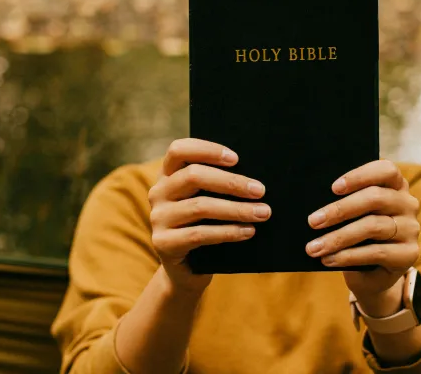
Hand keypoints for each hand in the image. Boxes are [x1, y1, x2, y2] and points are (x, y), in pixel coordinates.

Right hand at [148, 138, 270, 294]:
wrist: (187, 270)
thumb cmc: (206, 227)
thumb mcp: (209, 200)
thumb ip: (219, 186)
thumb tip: (254, 179)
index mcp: (168, 175)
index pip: (179, 150)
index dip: (207, 150)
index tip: (236, 158)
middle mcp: (158, 192)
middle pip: (193, 176)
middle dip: (231, 182)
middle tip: (260, 190)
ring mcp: (158, 218)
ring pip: (200, 206)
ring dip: (236, 209)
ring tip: (262, 213)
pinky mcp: (163, 243)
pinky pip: (199, 234)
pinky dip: (228, 232)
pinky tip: (248, 231)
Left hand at [305, 160, 419, 316]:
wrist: (372, 273)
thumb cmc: (356, 236)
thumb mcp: (351, 216)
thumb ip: (342, 203)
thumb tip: (315, 202)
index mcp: (395, 185)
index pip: (386, 170)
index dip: (360, 176)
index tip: (334, 188)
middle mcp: (407, 203)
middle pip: (375, 198)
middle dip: (340, 209)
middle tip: (312, 221)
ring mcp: (411, 228)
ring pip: (372, 226)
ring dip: (338, 237)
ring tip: (314, 247)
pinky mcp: (409, 254)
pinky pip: (376, 252)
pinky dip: (348, 256)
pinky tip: (329, 260)